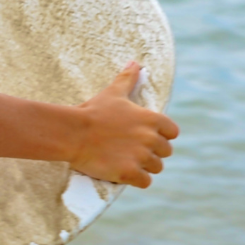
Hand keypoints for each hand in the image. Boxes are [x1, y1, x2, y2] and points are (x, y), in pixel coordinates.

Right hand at [68, 62, 179, 187]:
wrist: (72, 133)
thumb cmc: (92, 111)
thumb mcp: (113, 93)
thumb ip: (128, 78)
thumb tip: (135, 62)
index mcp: (152, 120)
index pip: (172, 133)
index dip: (160, 136)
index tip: (144, 138)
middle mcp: (151, 139)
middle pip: (165, 152)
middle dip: (151, 153)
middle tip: (131, 151)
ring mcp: (141, 157)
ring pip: (155, 168)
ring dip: (143, 167)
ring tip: (125, 162)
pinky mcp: (130, 173)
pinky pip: (145, 182)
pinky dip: (136, 180)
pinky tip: (123, 173)